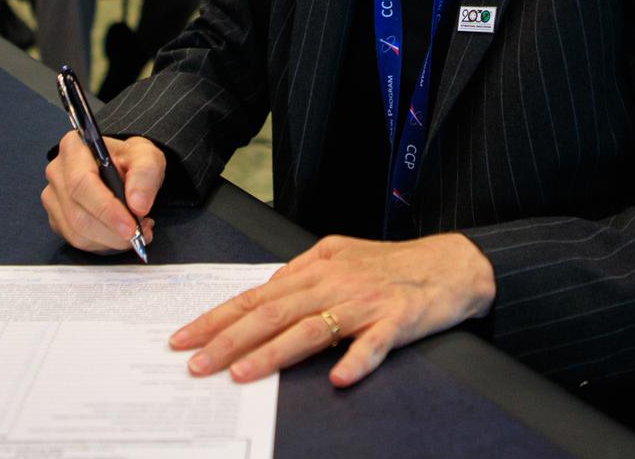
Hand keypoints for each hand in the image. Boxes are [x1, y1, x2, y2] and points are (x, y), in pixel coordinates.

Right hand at [41, 130, 165, 252]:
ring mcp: (53, 197)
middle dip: (112, 231)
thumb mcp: (146, 156)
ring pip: (76, 232)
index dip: (106, 209)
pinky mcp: (56, 219)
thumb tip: (137, 205)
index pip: (81, 183)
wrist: (123, 167)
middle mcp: (57, 172)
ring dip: (110, 240)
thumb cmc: (129, 159)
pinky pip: (76, 241)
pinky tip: (120, 233)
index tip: (130, 226)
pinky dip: (103, 244)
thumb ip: (145, 174)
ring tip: (136, 230)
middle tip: (140, 232)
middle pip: (77, 213)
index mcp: (74, 147)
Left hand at [169, 232, 494, 386]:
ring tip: (241, 373)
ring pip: (311, 327)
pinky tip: (338, 378)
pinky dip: (356, 360)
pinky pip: (374, 344)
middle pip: (273, 311)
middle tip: (195, 362)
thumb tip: (266, 291)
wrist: (451, 263)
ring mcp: (365, 301)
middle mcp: (335, 281)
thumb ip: (303, 271)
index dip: (218, 317)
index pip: (256, 295)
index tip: (184, 337)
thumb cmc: (393, 264)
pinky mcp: (397, 320)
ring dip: (273, 352)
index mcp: (318, 266)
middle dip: (228, 338)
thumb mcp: (340, 255)